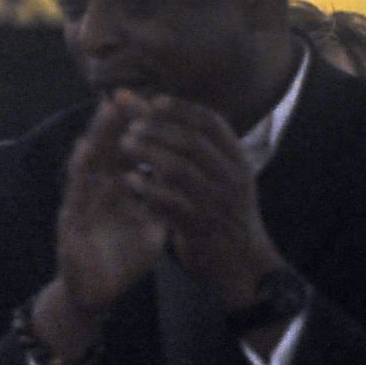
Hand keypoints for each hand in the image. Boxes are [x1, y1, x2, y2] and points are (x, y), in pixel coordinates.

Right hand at [52, 92, 169, 314]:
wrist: (95, 295)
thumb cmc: (120, 261)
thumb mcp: (150, 228)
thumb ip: (162, 203)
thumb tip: (186, 182)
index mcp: (116, 193)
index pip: (126, 154)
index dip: (137, 130)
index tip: (151, 102)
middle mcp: (95, 194)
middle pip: (106, 151)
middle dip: (114, 123)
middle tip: (126, 92)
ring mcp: (80, 206)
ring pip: (88, 165)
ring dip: (96, 137)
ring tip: (106, 111)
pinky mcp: (69, 223)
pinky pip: (75, 193)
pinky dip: (79, 170)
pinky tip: (84, 150)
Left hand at [117, 93, 284, 308]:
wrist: (241, 264)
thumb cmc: (221, 215)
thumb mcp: (220, 177)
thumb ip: (197, 149)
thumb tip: (168, 111)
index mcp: (237, 160)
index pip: (211, 122)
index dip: (181, 108)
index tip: (153, 100)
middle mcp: (231, 176)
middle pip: (192, 141)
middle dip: (158, 128)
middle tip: (130, 125)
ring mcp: (216, 202)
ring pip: (179, 169)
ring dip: (148, 153)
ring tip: (124, 145)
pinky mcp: (199, 226)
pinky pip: (171, 203)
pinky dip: (147, 189)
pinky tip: (128, 181)